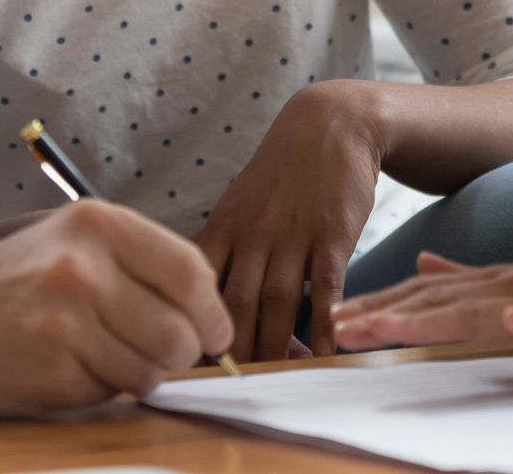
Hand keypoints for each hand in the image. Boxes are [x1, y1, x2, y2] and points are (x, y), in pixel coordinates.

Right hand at [0, 199, 232, 414]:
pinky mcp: (51, 373)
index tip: (209, 329)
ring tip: (91, 352)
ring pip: (151, 372)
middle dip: (177, 353)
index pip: (191, 272)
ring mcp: (66, 322)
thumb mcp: (67, 241)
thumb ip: (135, 264)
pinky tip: (60, 366)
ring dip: (135, 375)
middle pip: (181, 332)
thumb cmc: (2, 279)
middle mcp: (83, 267)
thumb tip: (208, 313)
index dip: (211, 311)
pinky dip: (96, 389)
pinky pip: (110, 396)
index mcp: (95, 224)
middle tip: (147, 349)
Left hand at [193, 81, 382, 362]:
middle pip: (233, 301)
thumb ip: (223, 247)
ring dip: (274, 345)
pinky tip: (322, 353)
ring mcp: (292, 234)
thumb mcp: (239, 202)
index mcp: (224, 226)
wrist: (326, 125)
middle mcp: (252, 232)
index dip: (188, 318)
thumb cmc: (280, 173)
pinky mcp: (331, 234)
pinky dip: (323, 322)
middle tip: (224, 387)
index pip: (195, 280)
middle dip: (228, 347)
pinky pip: (325, 285)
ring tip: (271, 383)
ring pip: (276, 300)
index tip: (182, 354)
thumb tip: (195, 291)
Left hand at [333, 252, 512, 348]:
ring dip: (429, 318)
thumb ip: (468, 280)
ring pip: (480, 312)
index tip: (333, 318)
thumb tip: (422, 263)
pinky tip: (511, 322)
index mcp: (490, 283)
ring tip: (382, 327)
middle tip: (335, 327)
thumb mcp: (512, 285)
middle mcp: (507, 286)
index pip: (421, 294)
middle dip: (382, 313)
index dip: (377, 303)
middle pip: (435, 301)